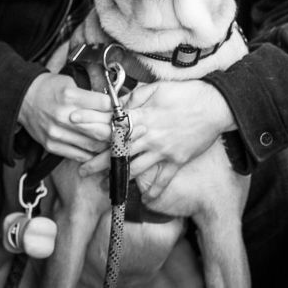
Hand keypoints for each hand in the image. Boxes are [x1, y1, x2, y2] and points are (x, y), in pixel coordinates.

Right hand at [17, 72, 113, 161]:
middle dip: (115, 131)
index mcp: (70, 95)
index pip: (104, 104)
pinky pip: (78, 155)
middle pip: (100, 129)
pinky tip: (97, 149)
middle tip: (123, 130)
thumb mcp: (71, 83)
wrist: (24, 99)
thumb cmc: (49, 88)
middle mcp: (64, 115)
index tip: (121, 112)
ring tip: (114, 142)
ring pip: (92, 145)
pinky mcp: (52, 145)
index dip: (116, 109)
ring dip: (106, 145)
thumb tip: (111, 107)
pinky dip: (91, 153)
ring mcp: (57, 133)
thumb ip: (90, 96)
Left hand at [79, 80, 235, 199]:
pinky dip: (153, 190)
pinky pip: (162, 180)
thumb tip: (117, 104)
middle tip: (82, 169)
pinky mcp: (176, 161)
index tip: (73, 119)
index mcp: (144, 116)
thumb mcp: (156, 89)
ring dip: (119, 178)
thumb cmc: (185, 93)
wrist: (215, 106)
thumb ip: (135, 98)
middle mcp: (151, 136)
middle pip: (119, 151)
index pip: (112, 121)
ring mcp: (163, 152)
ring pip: (136, 168)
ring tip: (104, 184)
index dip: (91, 120)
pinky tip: (144, 198)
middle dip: (98, 161)